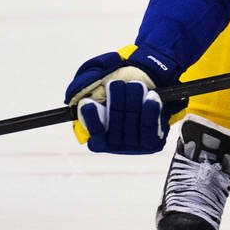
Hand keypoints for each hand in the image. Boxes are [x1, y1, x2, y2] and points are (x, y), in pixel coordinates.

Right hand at [65, 46, 181, 153]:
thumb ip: (87, 88)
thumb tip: (77, 98)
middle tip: (116, 84)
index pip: (94, 132)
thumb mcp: (100, 84)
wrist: (150, 87)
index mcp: (99, 138)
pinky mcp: (152, 142)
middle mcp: (116, 144)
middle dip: (115, 102)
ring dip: (133, 102)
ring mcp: (134, 145)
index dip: (90, 118)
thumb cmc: (120, 88)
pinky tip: (150, 98)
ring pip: (132, 123)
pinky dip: (150, 111)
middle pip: (115, 124)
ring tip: (135, 85)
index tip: (87, 102)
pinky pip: (149, 128)